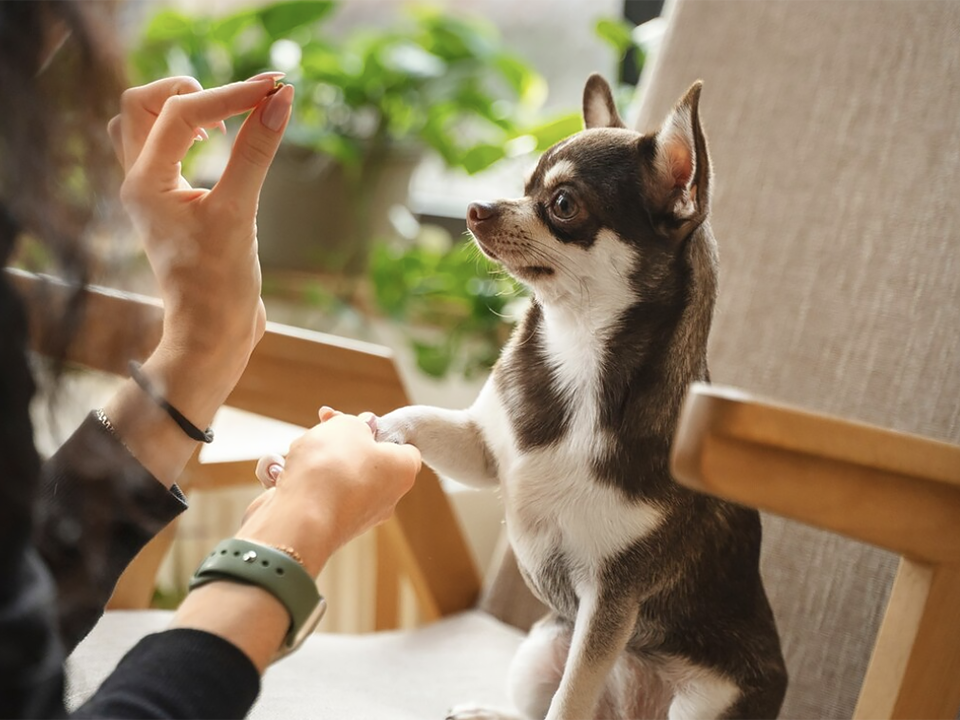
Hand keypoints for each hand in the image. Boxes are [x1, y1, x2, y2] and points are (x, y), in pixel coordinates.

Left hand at [107, 73, 293, 376]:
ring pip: (145, 126)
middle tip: (239, 103)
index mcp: (145, 183)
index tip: (275, 90)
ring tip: (226, 121)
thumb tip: (280, 100)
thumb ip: (256, 153)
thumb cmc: (220, 285)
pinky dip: (189, 136)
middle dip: (192, 92)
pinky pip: (165, 152)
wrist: (213, 337)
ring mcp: (153, 195)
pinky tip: (225, 145)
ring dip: (183, 110)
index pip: (180, 112)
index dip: (229, 95)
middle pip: (142, 105)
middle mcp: (139, 183)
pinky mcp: (172, 206)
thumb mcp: (239, 214)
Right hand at [238, 408, 421, 575]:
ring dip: (316, 459)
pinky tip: (284, 473)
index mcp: (402, 472)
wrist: (298, 518)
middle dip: (341, 441)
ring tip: (301, 452)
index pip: (403, 448)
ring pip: (336, 475)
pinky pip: (314, 494)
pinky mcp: (326, 525)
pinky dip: (300, 481)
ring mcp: (355, 515)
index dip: (379, 430)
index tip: (357, 421)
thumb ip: (357, 422)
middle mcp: (385, 498)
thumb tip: (362, 427)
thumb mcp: (348, 426)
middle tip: (324, 425)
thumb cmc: (331, 468)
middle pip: (365, 460)